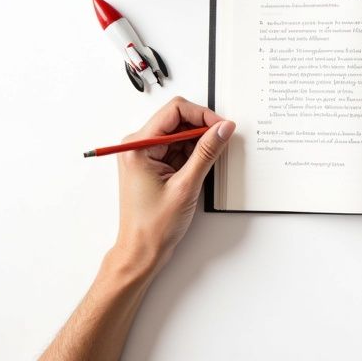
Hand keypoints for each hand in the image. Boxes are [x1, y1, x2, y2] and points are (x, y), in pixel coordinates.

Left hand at [113, 97, 234, 271]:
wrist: (142, 251)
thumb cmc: (153, 225)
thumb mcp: (186, 185)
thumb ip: (207, 152)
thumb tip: (223, 128)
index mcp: (138, 146)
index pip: (175, 110)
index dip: (202, 115)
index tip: (222, 126)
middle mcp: (138, 145)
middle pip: (178, 119)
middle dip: (203, 128)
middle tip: (222, 141)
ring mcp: (146, 154)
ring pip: (180, 133)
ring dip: (199, 142)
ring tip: (211, 160)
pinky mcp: (154, 164)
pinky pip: (178, 148)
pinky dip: (194, 153)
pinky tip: (203, 167)